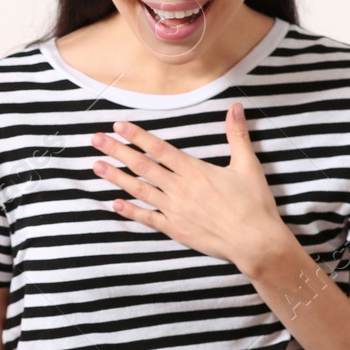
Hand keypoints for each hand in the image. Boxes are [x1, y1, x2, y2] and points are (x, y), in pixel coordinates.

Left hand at [90, 100, 291, 275]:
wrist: (255, 241)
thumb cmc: (254, 204)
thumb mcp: (248, 165)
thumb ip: (237, 135)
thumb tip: (235, 108)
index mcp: (194, 171)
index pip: (159, 149)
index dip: (137, 136)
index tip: (118, 126)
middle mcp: (180, 189)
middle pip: (142, 166)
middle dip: (117, 151)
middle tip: (95, 139)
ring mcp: (175, 210)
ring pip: (140, 190)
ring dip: (116, 177)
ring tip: (96, 166)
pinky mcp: (175, 229)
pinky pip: (148, 218)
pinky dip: (130, 211)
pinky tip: (114, 203)